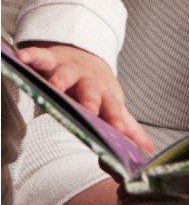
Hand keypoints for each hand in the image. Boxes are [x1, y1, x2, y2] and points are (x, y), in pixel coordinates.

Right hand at [16, 41, 153, 153]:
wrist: (87, 57)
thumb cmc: (99, 89)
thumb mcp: (113, 105)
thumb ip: (129, 126)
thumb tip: (149, 148)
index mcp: (105, 95)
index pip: (112, 109)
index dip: (116, 119)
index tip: (121, 131)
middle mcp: (88, 82)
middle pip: (90, 90)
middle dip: (90, 100)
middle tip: (89, 109)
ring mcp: (70, 69)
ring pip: (65, 73)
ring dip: (60, 79)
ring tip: (54, 86)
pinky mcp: (51, 59)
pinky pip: (41, 57)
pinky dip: (32, 56)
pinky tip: (22, 58)